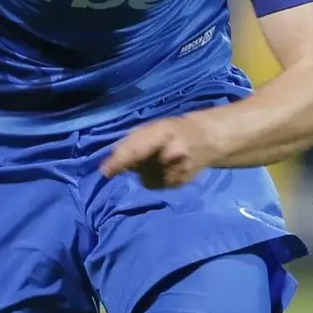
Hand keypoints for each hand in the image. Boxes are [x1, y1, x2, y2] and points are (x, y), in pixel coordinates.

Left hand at [101, 112, 215, 188]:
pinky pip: (154, 185)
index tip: (105, 171)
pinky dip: (154, 177)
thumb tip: (112, 164)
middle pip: (138, 167)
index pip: (136, 150)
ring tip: (158, 159)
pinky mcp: (178, 184)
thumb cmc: (174, 130)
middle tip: (145, 153)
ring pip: (144, 178)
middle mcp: (172, 155)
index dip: (118, 162)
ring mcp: (177, 172)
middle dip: (133, 163)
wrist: (207, 140)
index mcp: (164, 133)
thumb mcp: (153, 127)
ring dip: (144, 171)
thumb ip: (134, 142)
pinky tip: (165, 168)